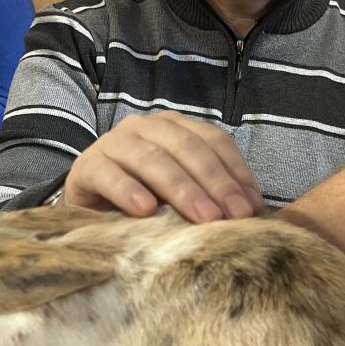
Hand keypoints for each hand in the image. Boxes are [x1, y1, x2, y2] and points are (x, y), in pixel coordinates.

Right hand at [64, 111, 263, 221]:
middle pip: (187, 148)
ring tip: (202, 217)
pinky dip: (128, 190)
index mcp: (175, 129)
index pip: (214, 141)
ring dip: (181, 189)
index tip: (252, 206)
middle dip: (214, 182)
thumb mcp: (182, 199)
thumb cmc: (144, 206)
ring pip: (152, 158)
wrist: (89, 215)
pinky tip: (145, 210)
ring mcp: (114, 143)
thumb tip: (257, 214)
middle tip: (232, 216)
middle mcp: (146, 127)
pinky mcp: (87, 165)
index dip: (235, 172)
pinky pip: (109, 173)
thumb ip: (213, 197)